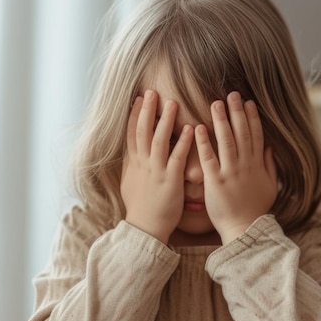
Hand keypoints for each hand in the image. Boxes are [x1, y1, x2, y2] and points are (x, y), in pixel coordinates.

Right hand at [121, 90, 193, 242]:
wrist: (145, 229)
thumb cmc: (141, 208)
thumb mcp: (131, 183)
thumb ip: (133, 166)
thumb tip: (131, 153)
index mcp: (134, 164)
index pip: (131, 134)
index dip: (134, 115)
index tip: (138, 98)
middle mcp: (143, 164)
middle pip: (142, 131)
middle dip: (146, 110)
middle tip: (152, 91)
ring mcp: (156, 171)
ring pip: (158, 140)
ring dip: (165, 120)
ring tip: (172, 102)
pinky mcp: (170, 181)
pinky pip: (177, 157)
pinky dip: (182, 142)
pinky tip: (190, 129)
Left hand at [195, 91, 277, 243]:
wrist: (244, 230)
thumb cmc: (255, 210)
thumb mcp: (269, 187)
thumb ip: (269, 166)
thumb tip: (269, 148)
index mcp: (257, 165)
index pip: (255, 135)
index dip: (252, 117)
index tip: (248, 102)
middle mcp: (245, 165)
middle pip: (241, 133)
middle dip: (236, 112)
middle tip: (231, 94)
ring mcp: (230, 172)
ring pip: (226, 140)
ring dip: (221, 120)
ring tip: (215, 103)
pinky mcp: (215, 181)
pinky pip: (208, 158)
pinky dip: (204, 142)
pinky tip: (198, 127)